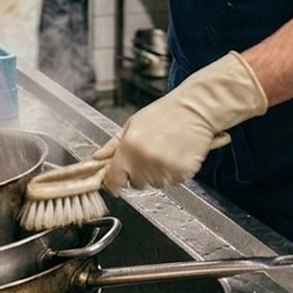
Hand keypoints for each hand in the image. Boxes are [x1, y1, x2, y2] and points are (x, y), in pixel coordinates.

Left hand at [101, 52, 267, 190]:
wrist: (196, 108)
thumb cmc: (166, 113)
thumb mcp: (133, 124)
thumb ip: (113, 145)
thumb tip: (96, 159)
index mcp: (129, 148)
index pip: (114, 181)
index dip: (116, 180)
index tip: (120, 176)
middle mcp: (145, 162)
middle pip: (136, 184)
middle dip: (140, 173)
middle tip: (151, 151)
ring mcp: (164, 169)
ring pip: (155, 184)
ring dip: (158, 172)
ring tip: (166, 150)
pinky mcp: (182, 174)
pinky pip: (173, 181)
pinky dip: (175, 172)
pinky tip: (178, 154)